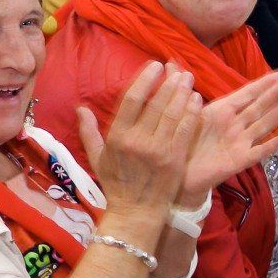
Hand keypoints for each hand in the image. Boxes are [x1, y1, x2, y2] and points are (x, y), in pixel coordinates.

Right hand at [77, 62, 198, 218]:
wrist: (136, 211)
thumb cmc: (116, 184)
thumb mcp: (97, 157)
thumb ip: (89, 131)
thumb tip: (80, 108)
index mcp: (117, 138)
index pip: (132, 100)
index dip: (145, 80)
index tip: (155, 66)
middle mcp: (137, 141)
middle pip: (156, 104)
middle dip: (169, 83)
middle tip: (177, 69)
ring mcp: (158, 150)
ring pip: (173, 114)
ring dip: (182, 93)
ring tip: (188, 78)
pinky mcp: (175, 159)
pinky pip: (186, 130)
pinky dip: (192, 113)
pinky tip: (197, 100)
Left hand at [180, 73, 277, 207]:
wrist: (176, 174)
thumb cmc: (179, 142)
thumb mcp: (179, 114)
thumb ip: (180, 91)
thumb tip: (167, 63)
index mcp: (221, 111)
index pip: (246, 95)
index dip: (262, 84)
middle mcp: (234, 125)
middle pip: (259, 107)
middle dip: (275, 95)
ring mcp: (239, 142)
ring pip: (263, 124)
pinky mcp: (239, 160)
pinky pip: (259, 151)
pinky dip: (272, 144)